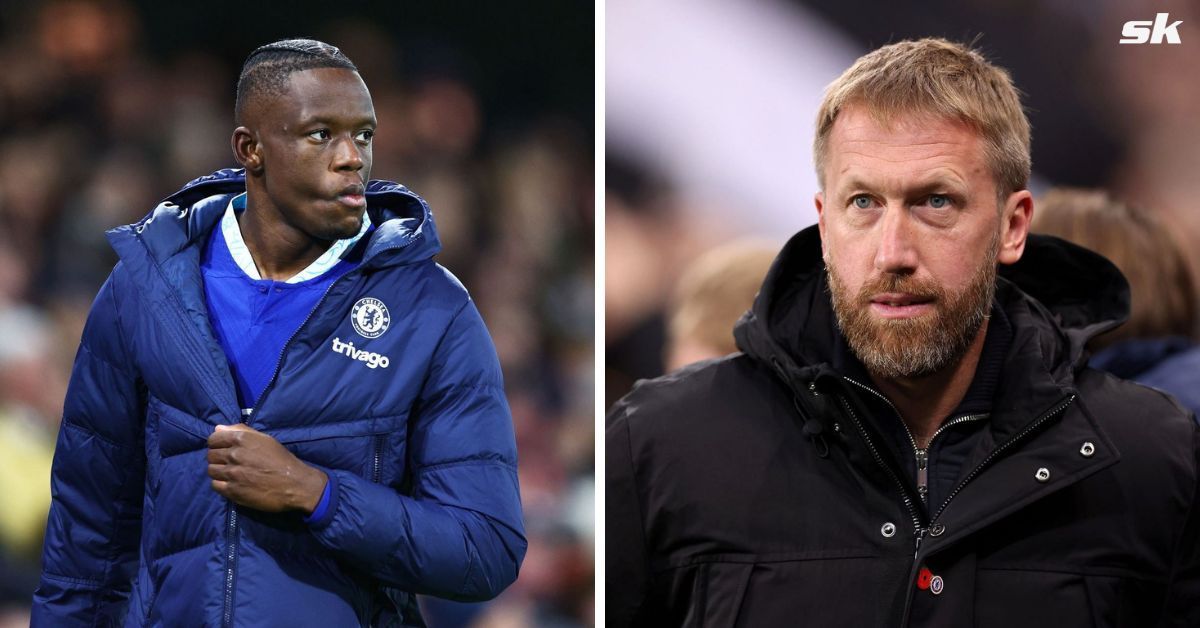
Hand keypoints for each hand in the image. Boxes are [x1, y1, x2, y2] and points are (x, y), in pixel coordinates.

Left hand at [206, 423, 327, 513]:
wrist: (294, 484)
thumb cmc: (281, 459)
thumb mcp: (265, 439)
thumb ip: (241, 431)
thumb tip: (218, 428)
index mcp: (242, 439)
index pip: (213, 439)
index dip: (217, 443)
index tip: (223, 449)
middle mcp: (234, 455)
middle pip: (210, 455)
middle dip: (217, 457)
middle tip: (229, 462)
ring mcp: (232, 474)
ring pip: (211, 470)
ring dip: (218, 471)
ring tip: (230, 473)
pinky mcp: (233, 491)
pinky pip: (215, 485)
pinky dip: (221, 484)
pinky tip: (231, 483)